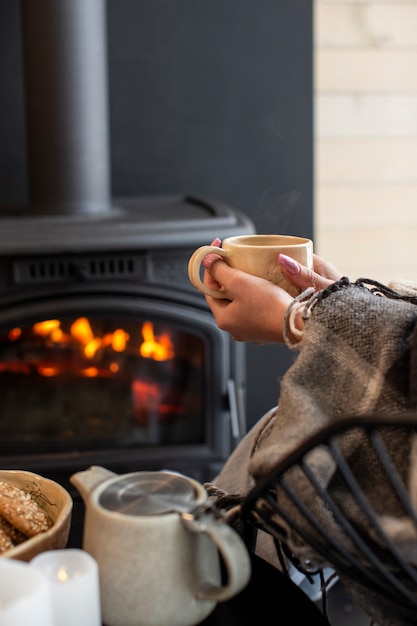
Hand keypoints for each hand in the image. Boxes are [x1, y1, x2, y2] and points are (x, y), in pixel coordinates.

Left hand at [202, 239, 342, 343]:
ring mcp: (251, 331)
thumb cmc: (269, 305)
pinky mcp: (266, 329)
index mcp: (224, 319)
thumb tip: (207, 261)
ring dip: (244, 286)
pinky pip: (256, 308)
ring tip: (251, 271)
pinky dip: (257, 296)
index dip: (211, 268)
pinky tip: (265, 287)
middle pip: (225, 296)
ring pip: (241, 302)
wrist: (299, 324)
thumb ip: (220, 270)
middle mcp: (235, 329)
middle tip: (234, 260)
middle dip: (228, 277)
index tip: (216, 252)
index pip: (209, 289)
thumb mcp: (240, 282)